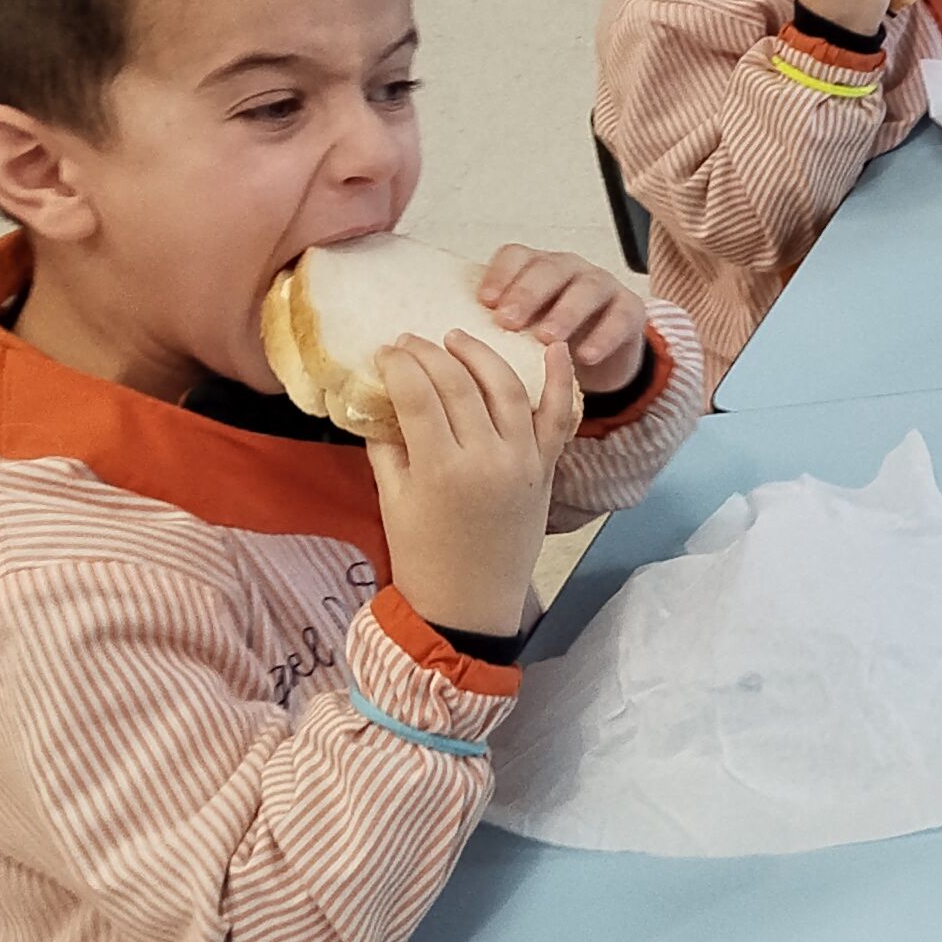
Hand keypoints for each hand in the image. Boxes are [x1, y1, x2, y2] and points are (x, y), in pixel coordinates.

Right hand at [368, 329, 582, 641]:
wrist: (471, 602)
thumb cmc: (423, 554)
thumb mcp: (393, 499)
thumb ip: (387, 447)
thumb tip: (380, 401)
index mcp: (440, 468)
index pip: (418, 394)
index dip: (399, 365)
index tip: (385, 351)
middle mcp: (487, 457)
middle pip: (459, 384)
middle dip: (430, 354)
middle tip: (411, 340)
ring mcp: (524, 460)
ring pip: (507, 388)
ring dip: (482, 355)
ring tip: (458, 339)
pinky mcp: (547, 468)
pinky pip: (559, 416)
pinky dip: (561, 379)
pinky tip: (553, 345)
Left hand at [476, 244, 649, 396]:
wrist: (600, 358)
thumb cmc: (549, 343)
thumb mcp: (520, 332)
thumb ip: (494, 329)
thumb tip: (450, 345)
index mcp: (536, 269)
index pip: (517, 256)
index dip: (500, 274)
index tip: (484, 301)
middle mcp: (570, 270)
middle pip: (550, 269)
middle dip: (528, 293)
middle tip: (508, 320)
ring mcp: (603, 287)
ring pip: (586, 288)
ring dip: (565, 312)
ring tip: (547, 338)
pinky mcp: (631, 310)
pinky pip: (620, 317)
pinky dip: (604, 336)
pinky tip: (585, 355)